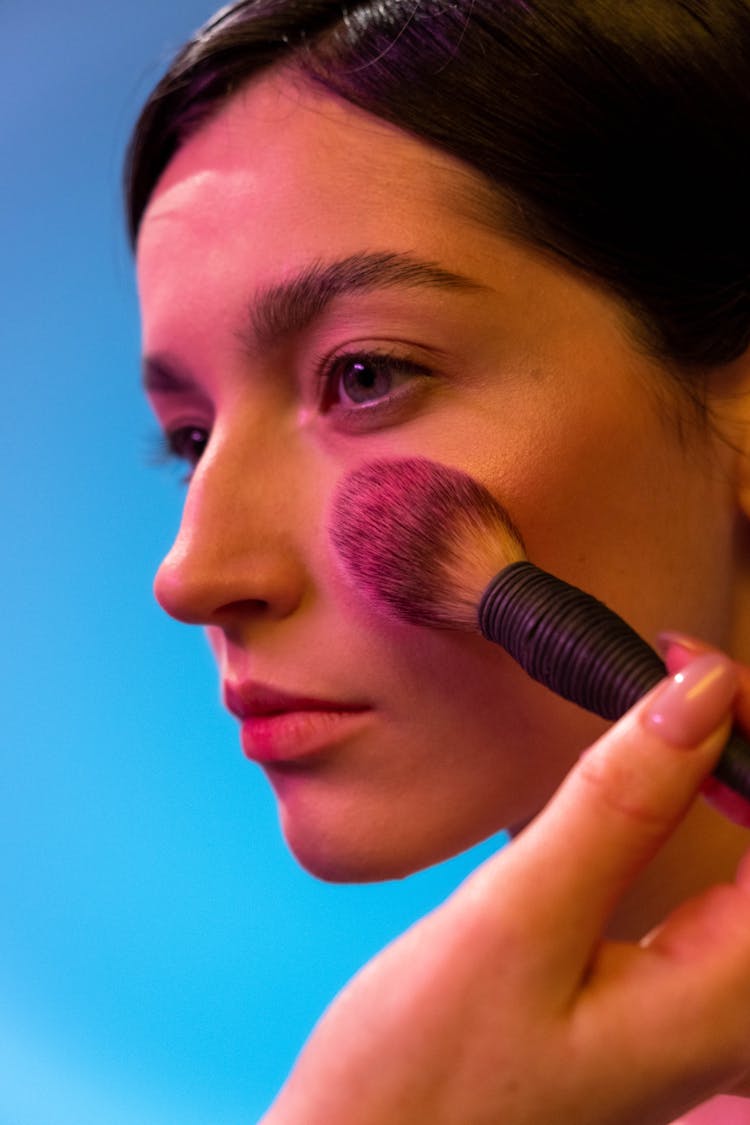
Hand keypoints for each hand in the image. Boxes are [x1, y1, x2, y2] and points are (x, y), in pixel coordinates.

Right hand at [262, 649, 749, 1124]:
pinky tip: (656, 788)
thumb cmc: (422, 1076)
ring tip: (672, 707)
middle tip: (675, 673)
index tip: (684, 661)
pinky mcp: (659, 1003)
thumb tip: (703, 693)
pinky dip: (693, 815)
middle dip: (743, 744)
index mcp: (729, 999)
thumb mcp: (514, 922)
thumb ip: (616, 806)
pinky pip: (718, 894)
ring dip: (725, 773)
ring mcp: (700, 1015)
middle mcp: (736, 1014)